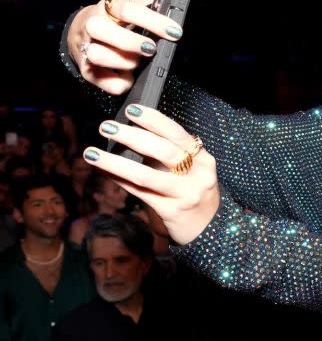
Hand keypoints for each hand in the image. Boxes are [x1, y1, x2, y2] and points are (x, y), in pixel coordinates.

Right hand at [66, 0, 192, 94]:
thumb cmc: (116, 16)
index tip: (175, 31)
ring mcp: (87, 48)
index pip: (126, 7)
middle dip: (129, 41)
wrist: (82, 33)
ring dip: (123, 61)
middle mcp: (94, 25)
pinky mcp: (88, 71)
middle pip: (100, 29)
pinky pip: (102, 80)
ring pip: (97, 55)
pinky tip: (128, 78)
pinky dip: (118, 83)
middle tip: (151, 49)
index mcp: (109, 7)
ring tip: (137, 63)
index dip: (152, 20)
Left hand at [83, 104, 219, 244]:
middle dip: (132, 136)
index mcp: (203, 160)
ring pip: (146, 175)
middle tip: (107, 127)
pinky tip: (103, 170)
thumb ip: (171, 155)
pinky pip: (139, 192)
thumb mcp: (193, 171)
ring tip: (92, 153)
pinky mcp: (171, 211)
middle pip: (163, 151)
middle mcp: (198, 175)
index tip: (132, 110)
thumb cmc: (194, 193)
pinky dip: (118, 179)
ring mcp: (185, 194)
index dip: (153, 120)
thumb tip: (131, 133)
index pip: (177, 134)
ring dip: (115, 162)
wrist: (209, 229)